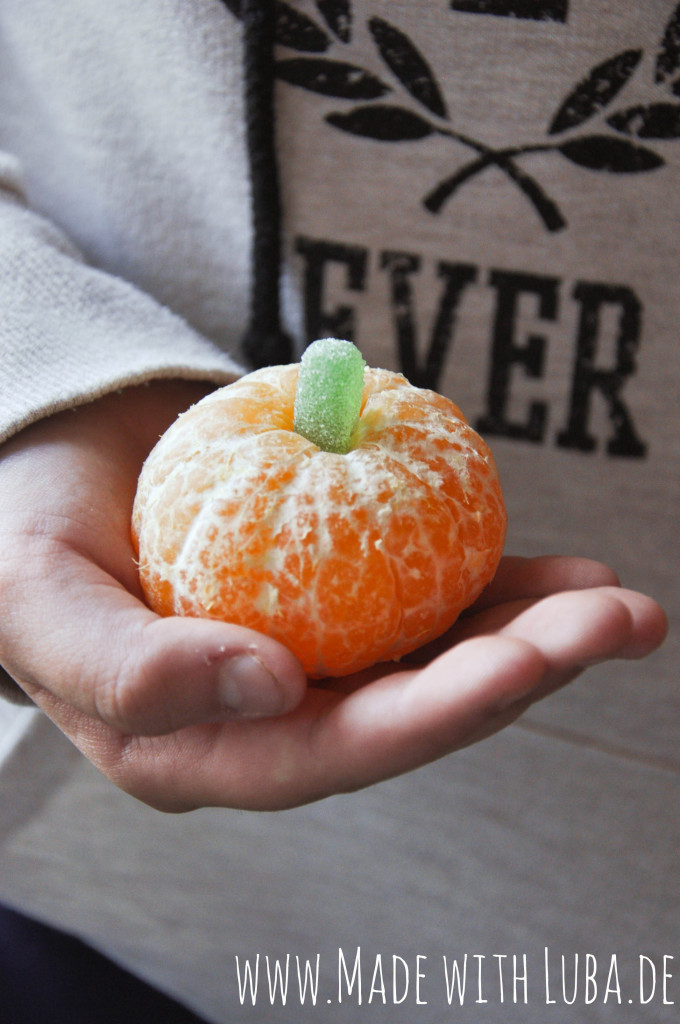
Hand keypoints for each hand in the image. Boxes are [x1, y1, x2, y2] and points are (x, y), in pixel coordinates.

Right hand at [0, 384, 666, 811]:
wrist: (53, 461)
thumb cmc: (23, 539)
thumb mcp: (38, 605)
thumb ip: (131, 670)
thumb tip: (269, 685)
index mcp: (204, 747)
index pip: (332, 749)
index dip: (430, 715)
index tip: (516, 662)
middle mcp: (274, 711)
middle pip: (412, 705)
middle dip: (520, 671)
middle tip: (615, 621)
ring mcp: (317, 652)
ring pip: (438, 653)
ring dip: (536, 630)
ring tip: (617, 601)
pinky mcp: (343, 594)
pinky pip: (430, 593)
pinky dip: (500, 581)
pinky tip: (568, 571)